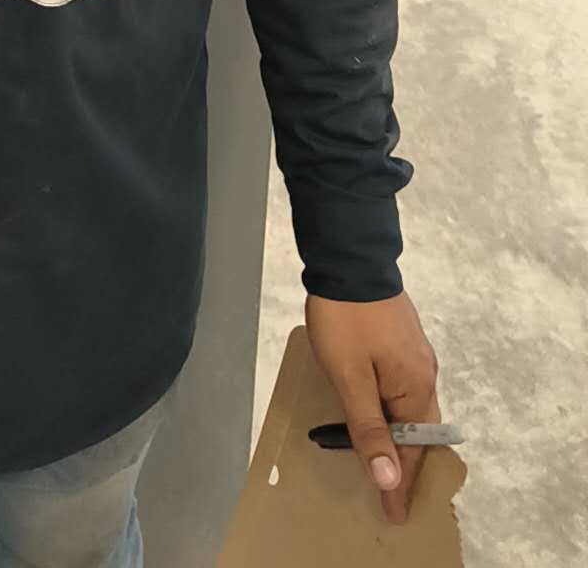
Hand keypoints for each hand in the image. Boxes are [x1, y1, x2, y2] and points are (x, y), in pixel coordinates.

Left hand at [305, 291, 440, 526]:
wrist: (348, 256)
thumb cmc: (346, 320)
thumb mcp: (350, 378)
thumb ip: (369, 428)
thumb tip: (391, 477)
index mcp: (416, 386)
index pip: (413, 448)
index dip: (401, 482)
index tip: (393, 514)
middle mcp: (424, 372)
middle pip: (418, 430)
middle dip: (406, 464)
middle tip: (390, 494)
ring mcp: (415, 353)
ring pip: (411, 407)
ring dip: (399, 436)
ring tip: (384, 462)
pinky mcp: (401, 339)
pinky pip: (402, 387)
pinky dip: (393, 410)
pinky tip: (378, 415)